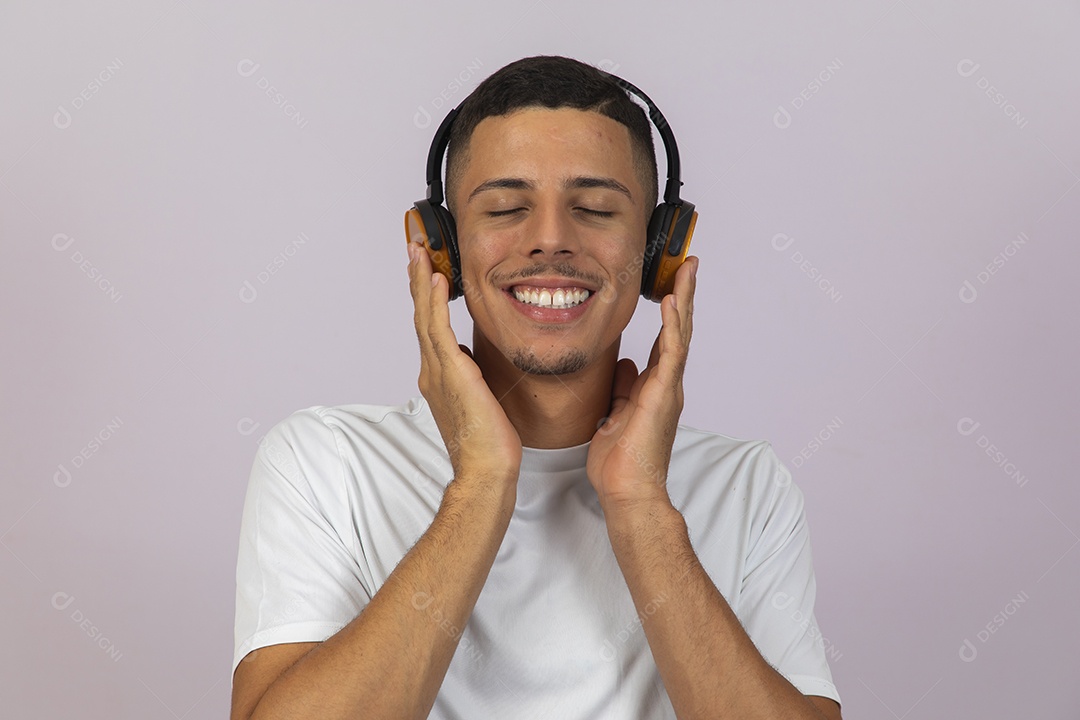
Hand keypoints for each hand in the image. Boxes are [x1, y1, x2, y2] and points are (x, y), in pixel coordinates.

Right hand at [406, 240, 522, 482]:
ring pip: (426, 316)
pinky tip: (437, 280)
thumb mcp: (478, 398)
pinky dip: (436, 303)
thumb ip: (467, 375)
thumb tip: (467, 357)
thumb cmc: (487, 443)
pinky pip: (439, 329)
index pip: (430, 327)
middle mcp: (433, 370)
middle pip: (421, 315)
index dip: (426, 297)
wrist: (486, 470)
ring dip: (422, 282)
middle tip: (413, 248)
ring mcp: (439, 371)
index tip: (425, 271)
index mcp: (439, 376)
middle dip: (417, 280)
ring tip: (419, 253)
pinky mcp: (452, 373)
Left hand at [586, 256, 698, 511]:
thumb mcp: (615, 416)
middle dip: (684, 295)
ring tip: (687, 270)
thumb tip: (625, 365)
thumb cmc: (620, 463)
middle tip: (689, 264)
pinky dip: (672, 327)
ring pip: (679, 335)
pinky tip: (671, 303)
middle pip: (678, 330)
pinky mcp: (662, 396)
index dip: (670, 312)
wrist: (628, 493)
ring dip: (684, 300)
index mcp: (655, 387)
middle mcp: (666, 384)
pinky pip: (670, 354)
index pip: (665, 340)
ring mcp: (667, 389)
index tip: (672, 284)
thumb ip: (623, 389)